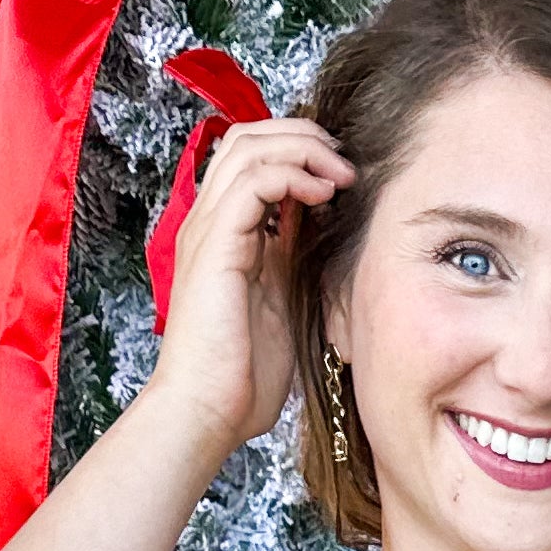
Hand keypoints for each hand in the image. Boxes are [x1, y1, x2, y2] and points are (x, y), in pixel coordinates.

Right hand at [151, 118, 354, 456]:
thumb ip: (292, 254)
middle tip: (345, 161)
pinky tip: (323, 196)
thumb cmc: (242, 378)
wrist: (205, 414)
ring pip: (249, 146)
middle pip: (247, 136)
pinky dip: (293, 175)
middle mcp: (209, 222)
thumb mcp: (281, 301)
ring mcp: (207, 230)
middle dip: (302, 136)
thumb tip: (321, 217)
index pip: (251, 157)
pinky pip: (254, 181)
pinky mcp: (215, 245)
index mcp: (223, 234)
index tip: (341, 173)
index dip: (297, 149)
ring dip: (303, 149)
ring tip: (341, 174)